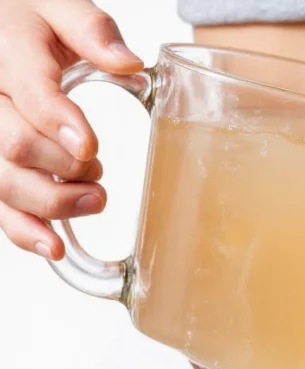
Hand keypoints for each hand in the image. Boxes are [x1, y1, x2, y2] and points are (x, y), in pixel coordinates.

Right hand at [0, 0, 141, 258]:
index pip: (31, 94)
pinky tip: (53, 246)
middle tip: (99, 168)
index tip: (89, 147)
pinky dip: (24, 230)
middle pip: (14, 146)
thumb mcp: (60, 5)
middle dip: (63, 167)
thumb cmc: (31, 18)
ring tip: (95, 199)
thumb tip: (128, 62)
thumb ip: (92, 30)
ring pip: (1, 181)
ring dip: (51, 202)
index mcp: (8, 51)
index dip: (60, 124)